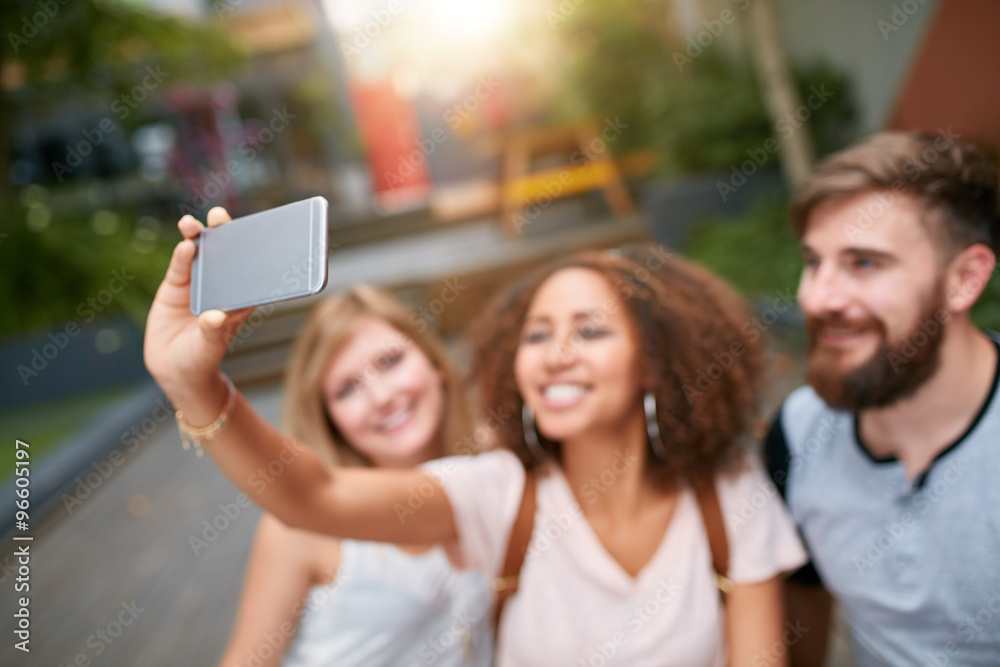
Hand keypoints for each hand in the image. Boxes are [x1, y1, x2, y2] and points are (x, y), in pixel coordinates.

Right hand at [143, 207, 253, 394]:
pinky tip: (184, 244)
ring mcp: (198, 283)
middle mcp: (221, 286)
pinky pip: (180, 266)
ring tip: (193, 224)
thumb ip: (211, 332)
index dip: (252, 248)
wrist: (174, 369)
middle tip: (220, 216)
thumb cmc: (201, 359)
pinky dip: (182, 255)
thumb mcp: (208, 347)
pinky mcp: (176, 286)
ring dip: (197, 236)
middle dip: (223, 232)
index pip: (249, 269)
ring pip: (200, 254)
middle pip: (225, 253)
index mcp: (239, 298)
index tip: (255, 230)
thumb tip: (214, 317)